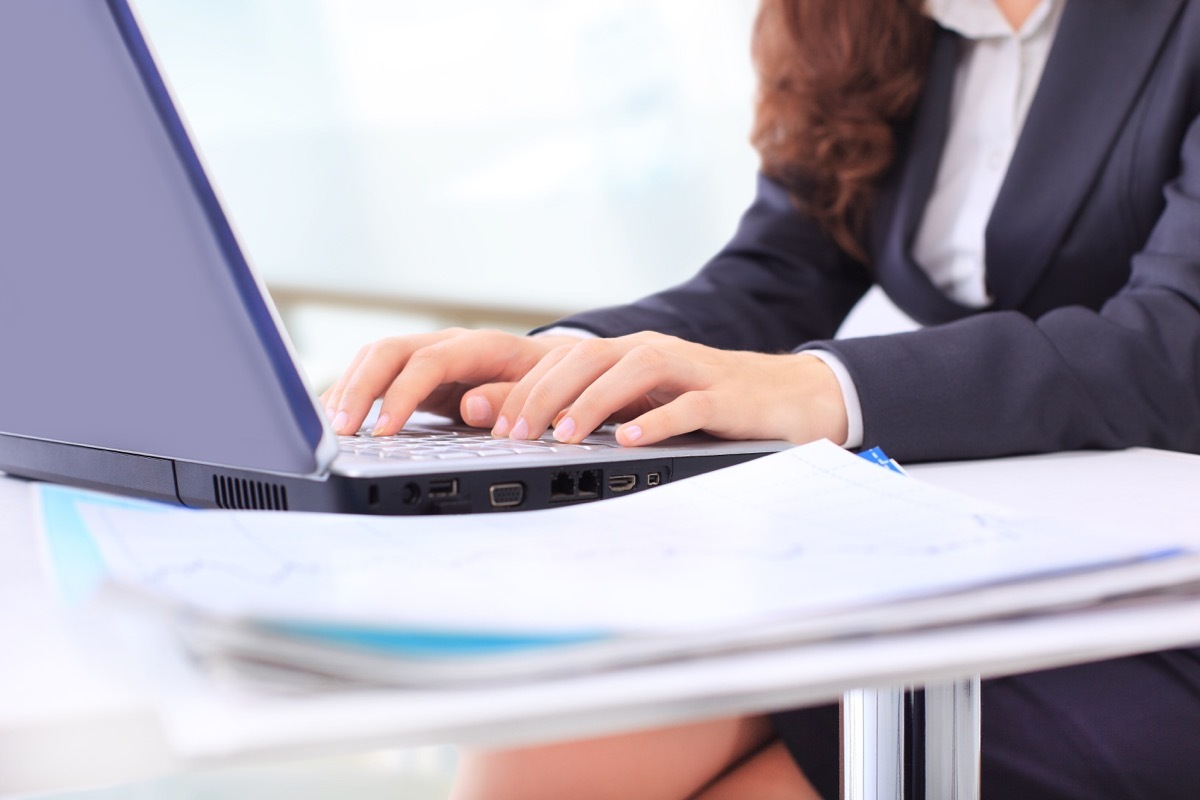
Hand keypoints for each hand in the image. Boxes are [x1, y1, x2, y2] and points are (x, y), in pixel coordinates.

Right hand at [319, 329, 581, 435]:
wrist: (552, 368)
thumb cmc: (546, 382)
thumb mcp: (540, 391)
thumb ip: (508, 398)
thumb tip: (471, 404)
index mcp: (478, 347)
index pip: (428, 363)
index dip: (401, 395)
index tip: (383, 432)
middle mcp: (446, 344)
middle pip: (388, 351)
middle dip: (359, 388)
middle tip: (341, 430)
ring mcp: (427, 354)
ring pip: (374, 358)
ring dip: (348, 390)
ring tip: (330, 428)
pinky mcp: (416, 373)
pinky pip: (375, 374)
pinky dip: (352, 393)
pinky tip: (335, 418)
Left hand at [489, 332, 848, 446]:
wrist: (789, 396)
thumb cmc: (709, 404)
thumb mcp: (646, 406)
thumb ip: (599, 411)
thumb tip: (537, 431)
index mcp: (630, 354)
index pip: (566, 361)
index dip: (526, 390)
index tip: (495, 428)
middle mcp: (655, 354)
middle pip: (589, 358)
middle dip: (545, 395)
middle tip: (514, 435)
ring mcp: (693, 372)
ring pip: (634, 371)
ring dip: (592, 402)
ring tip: (562, 435)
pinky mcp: (726, 398)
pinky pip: (688, 405)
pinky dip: (657, 420)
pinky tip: (629, 439)